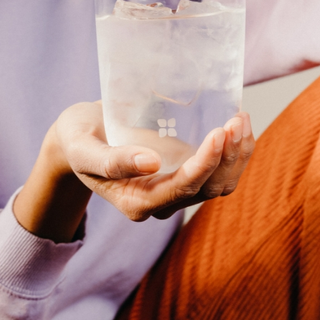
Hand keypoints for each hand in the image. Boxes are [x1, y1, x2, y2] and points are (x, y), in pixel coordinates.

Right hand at [55, 101, 254, 221]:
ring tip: (241, 118)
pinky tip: (238, 124)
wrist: (80, 137)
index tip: (218, 132)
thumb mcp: (83, 149)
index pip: (182, 188)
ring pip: (220, 183)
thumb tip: (153, 163)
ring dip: (238, 154)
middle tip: (236, 118)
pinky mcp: (185, 171)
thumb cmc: (78, 140)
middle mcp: (161, 202)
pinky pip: (219, 171)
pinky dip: (234, 150)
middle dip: (228, 156)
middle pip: (208, 188)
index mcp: (136, 202)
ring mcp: (176, 188)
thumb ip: (112, 161)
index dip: (205, 163)